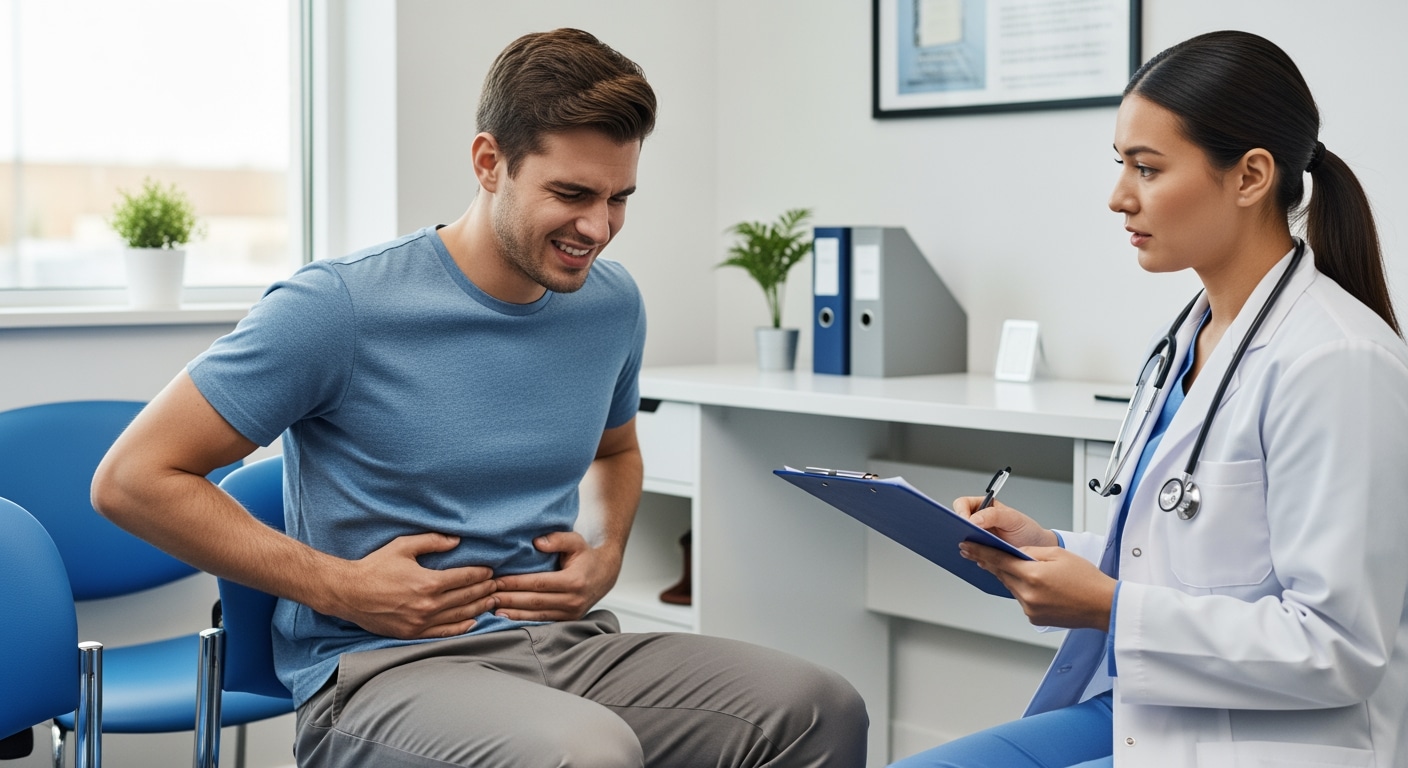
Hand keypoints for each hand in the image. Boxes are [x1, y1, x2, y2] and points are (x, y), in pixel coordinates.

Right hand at [324, 533, 497, 639]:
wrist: (349, 593)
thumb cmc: (375, 566)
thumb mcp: (403, 546)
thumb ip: (432, 541)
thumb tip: (456, 541)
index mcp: (428, 582)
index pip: (464, 578)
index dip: (481, 574)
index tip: (491, 570)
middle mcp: (428, 605)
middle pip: (466, 597)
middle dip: (484, 590)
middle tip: (497, 585)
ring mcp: (421, 622)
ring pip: (459, 616)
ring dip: (478, 608)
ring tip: (492, 601)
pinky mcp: (413, 633)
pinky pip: (444, 632)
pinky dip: (461, 628)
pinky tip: (473, 622)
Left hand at [492, 531, 621, 621]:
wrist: (605, 574)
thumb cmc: (585, 555)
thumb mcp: (576, 541)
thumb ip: (557, 539)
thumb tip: (536, 543)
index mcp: (574, 581)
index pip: (539, 583)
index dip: (516, 583)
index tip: (497, 580)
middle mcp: (574, 600)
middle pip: (534, 601)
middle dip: (509, 599)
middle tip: (488, 595)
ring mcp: (572, 613)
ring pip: (537, 615)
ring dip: (513, 612)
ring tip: (493, 608)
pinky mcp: (568, 620)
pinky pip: (542, 621)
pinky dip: (524, 619)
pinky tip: (508, 616)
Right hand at [953, 496, 1057, 548]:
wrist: (1038, 550)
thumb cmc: (1027, 530)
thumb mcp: (1013, 519)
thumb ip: (994, 515)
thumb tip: (973, 520)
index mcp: (983, 507)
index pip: (962, 504)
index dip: (960, 512)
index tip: (966, 523)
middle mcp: (978, 521)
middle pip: (957, 522)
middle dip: (958, 530)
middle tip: (963, 538)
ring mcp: (978, 537)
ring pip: (961, 539)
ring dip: (963, 544)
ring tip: (967, 549)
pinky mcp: (981, 552)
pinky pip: (969, 552)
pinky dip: (970, 556)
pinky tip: (975, 559)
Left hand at [959, 542, 1115, 630]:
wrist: (1104, 606)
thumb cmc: (1087, 579)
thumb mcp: (1058, 555)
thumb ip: (1031, 552)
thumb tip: (1013, 553)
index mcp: (1033, 575)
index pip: (998, 560)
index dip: (979, 552)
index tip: (966, 546)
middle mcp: (1028, 594)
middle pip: (1002, 574)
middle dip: (990, 562)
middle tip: (974, 551)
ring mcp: (1030, 609)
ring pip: (1011, 586)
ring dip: (1010, 576)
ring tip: (1015, 567)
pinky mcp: (1033, 618)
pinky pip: (1021, 599)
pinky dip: (1023, 589)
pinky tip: (1035, 584)